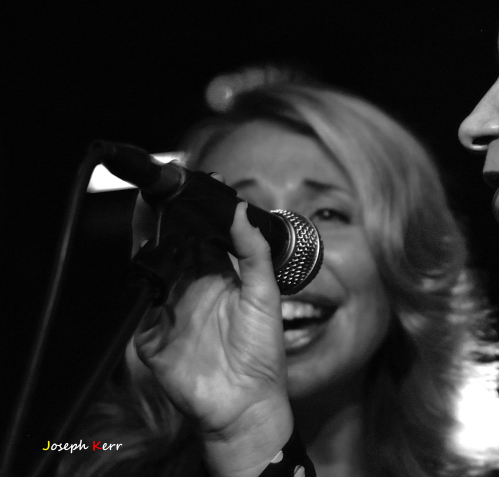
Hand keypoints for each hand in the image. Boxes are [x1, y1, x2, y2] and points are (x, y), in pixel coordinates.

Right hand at [133, 199, 292, 476]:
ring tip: (151, 219)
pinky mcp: (151, 334)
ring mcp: (169, 309)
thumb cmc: (262, 352)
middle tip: (162, 194)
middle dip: (165, 222)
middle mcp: (192, 288)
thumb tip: (242, 210)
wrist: (246, 402)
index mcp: (220, 277)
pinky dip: (141, 285)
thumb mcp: (265, 294)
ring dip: (149, 245)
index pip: (201, 237)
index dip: (195, 215)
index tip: (190, 188)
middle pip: (171, 247)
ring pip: (152, 269)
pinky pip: (141, 304)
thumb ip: (254, 252)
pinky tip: (148, 266)